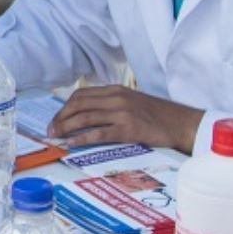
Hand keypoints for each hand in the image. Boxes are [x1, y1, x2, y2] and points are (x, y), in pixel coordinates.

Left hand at [48, 86, 203, 153]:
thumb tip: (86, 116)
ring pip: (85, 117)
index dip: (64, 108)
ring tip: (56, 137)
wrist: (182, 123)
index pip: (81, 96)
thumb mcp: (132, 103)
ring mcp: (122, 112)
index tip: (55, 120)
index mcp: (115, 90)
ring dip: (66, 127)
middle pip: (78, 105)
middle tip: (50, 131)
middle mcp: (116, 98)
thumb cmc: (157, 116)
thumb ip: (111, 105)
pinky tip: (72, 143)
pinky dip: (82, 138)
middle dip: (60, 118)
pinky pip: (99, 133)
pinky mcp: (129, 128)